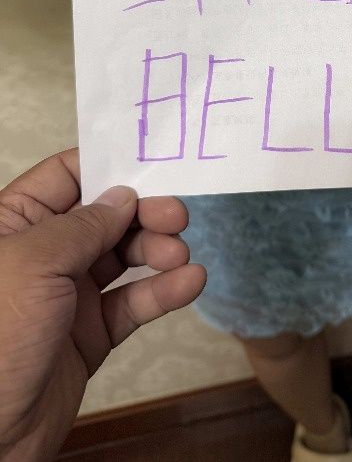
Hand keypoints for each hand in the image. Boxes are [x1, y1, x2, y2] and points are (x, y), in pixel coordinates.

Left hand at [0, 148, 205, 461]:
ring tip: (180, 255)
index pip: (67, 176)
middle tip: (177, 216)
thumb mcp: (34, 265)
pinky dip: (164, 291)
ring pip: (124, 258)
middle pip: (105, 216)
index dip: (109, 166)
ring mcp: (68, 295)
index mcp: (15, 224)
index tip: (154, 163)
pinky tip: (189, 282)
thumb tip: (123, 197)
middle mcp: (43, 255)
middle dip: (145, 212)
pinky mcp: (90, 335)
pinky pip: (133, 303)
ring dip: (158, 251)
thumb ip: (83, 225)